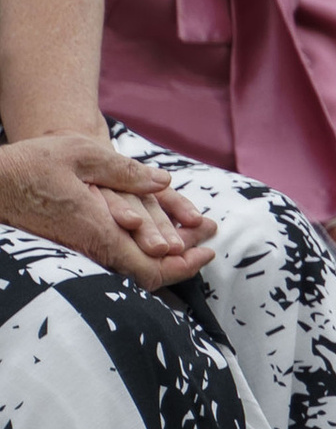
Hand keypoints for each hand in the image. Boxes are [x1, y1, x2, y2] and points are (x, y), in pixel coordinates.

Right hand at [0, 134, 217, 287]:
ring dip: (165, 255)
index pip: (149, 268)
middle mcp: (94, 246)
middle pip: (146, 274)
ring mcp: (84, 248)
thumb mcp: (82, 154)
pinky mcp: (76, 242)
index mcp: (100, 230)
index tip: (208, 252)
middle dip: (183, 261)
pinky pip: (117, 255)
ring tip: (190, 238)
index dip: (183, 265)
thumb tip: (163, 182)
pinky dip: (143, 248)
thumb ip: (125, 172)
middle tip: (208, 244)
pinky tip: (155, 235)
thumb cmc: (34, 164)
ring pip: (132, 266)